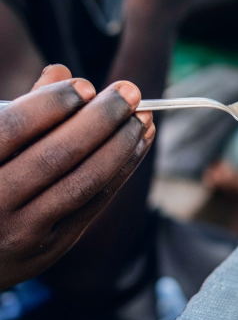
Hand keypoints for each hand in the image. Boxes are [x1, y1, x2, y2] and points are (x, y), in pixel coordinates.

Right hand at [0, 65, 153, 289]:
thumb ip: (21, 111)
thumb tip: (61, 71)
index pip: (12, 129)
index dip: (51, 103)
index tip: (85, 84)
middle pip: (56, 155)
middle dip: (100, 119)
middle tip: (130, 91)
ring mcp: (22, 230)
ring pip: (83, 182)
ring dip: (120, 145)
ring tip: (142, 118)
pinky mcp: (52, 247)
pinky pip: (94, 203)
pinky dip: (121, 170)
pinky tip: (138, 144)